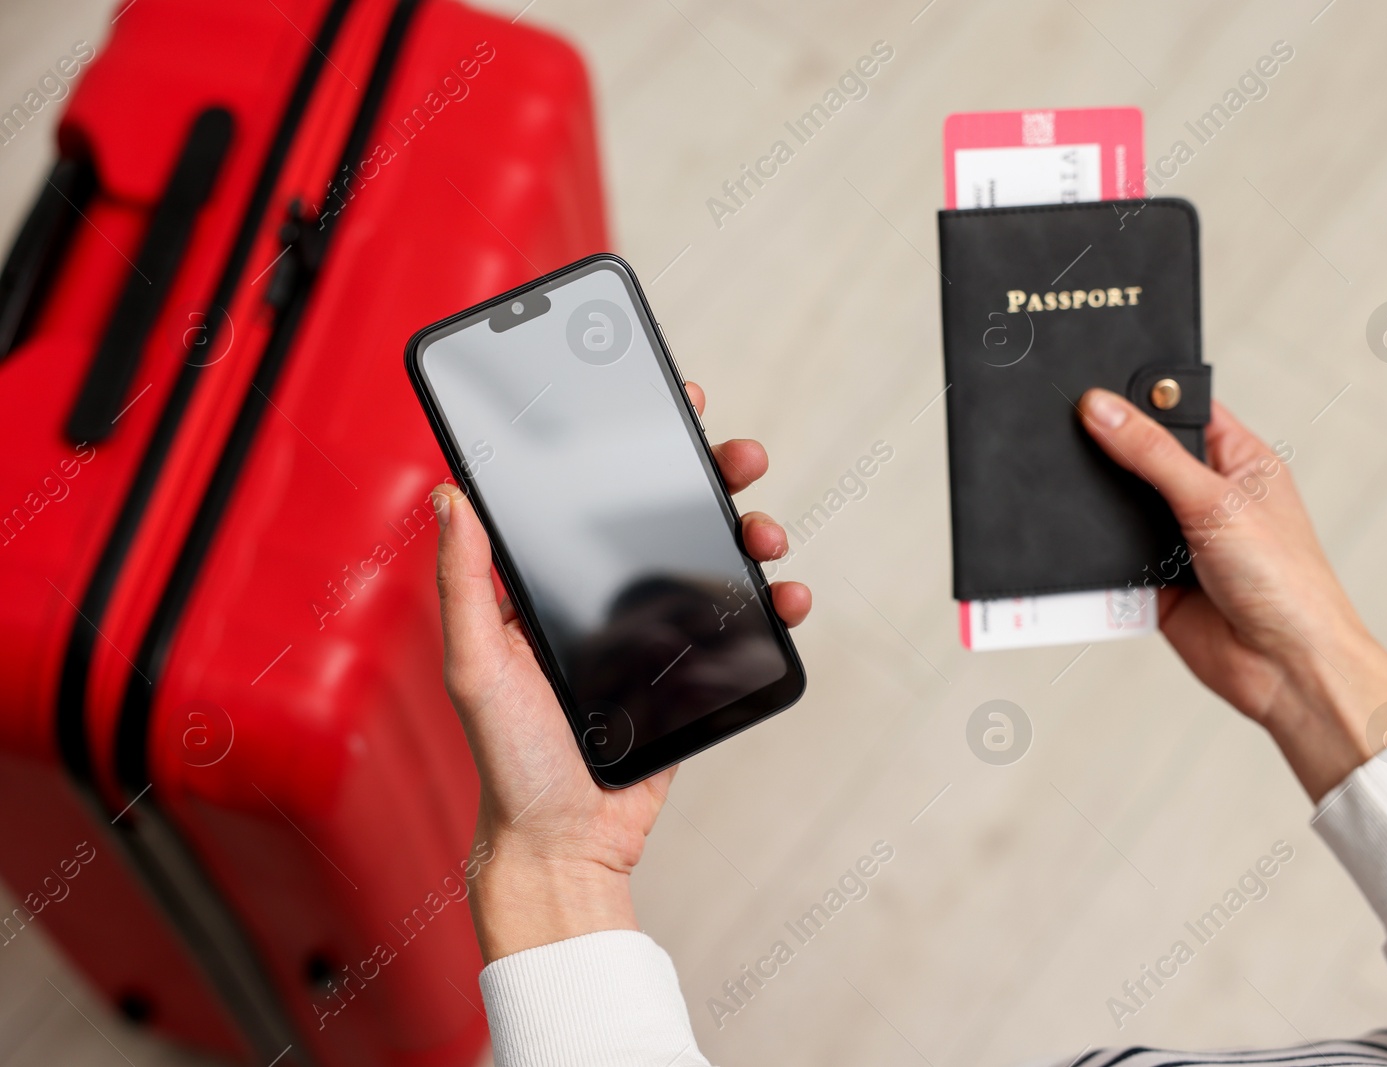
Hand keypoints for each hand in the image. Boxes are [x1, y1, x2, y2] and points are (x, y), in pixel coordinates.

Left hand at [433, 381, 810, 961]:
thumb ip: (465, 582)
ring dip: (748, 530)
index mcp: (547, 584)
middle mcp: (603, 598)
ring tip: (767, 531)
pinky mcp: (692, 672)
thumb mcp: (475, 665)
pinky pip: (740, 623)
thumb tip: (450, 493)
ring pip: (712, 559)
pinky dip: (774, 604)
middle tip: (738, 455)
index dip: (632, 443)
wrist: (567, 843)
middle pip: (666, 514)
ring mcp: (653, 634)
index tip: (664, 400)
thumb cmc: (509, 761)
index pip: (592, 494)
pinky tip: (788, 596)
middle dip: (709, 475)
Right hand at [1079, 388, 1386, 799]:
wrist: (1283, 669)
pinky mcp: (1153, 579)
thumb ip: (1151, 454)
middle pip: (1142, 456)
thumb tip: (1101, 408)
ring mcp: (1179, 538)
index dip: (1140, 397)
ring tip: (1071, 491)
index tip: (1094, 386)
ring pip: (1120, 506)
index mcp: (1238, 460)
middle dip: (1109, 453)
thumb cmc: (1287, 582)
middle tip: (1069, 435)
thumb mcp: (1214, 501)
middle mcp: (1207, 496)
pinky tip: (1080, 545)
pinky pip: (1109, 556)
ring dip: (1101, 508)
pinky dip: (1093, 553)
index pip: (1180, 410)